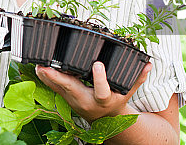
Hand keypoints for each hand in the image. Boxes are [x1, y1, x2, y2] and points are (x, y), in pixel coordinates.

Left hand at [35, 61, 151, 121]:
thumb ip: (137, 79)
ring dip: (47, 77)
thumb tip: (147, 64)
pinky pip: (54, 87)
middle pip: (72, 90)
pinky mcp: (66, 97)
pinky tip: (38, 68)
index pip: (102, 91)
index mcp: (103, 100)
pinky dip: (46, 78)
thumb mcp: (127, 92)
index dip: (100, 79)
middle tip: (47, 67)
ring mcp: (74, 100)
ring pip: (59, 88)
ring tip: (38, 65)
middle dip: (58, 78)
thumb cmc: (114, 103)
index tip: (98, 64)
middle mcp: (86, 101)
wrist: (104, 119)